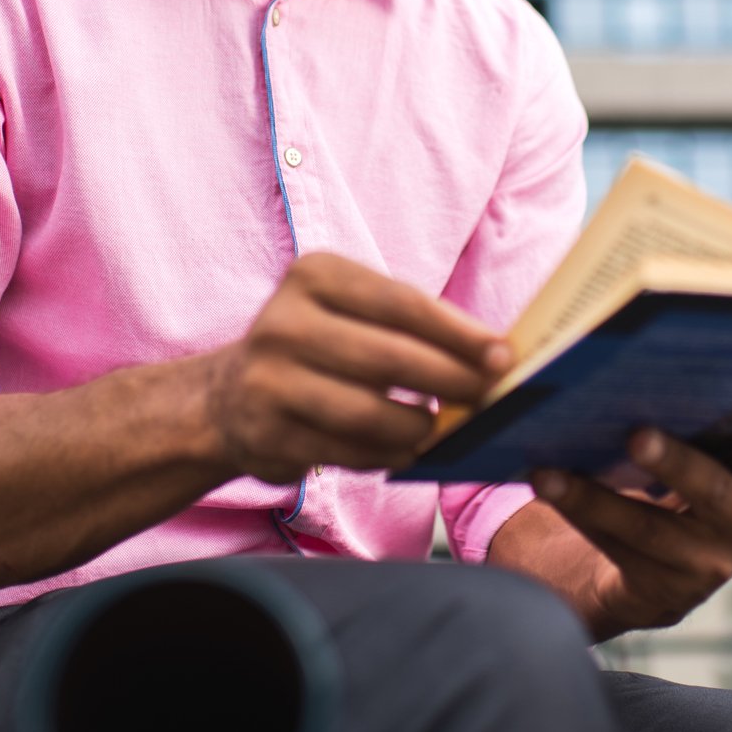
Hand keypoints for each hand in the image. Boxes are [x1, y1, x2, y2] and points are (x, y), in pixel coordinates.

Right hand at [203, 252, 510, 483]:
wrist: (228, 397)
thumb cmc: (317, 346)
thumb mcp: (351, 311)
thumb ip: (412, 326)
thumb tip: (491, 355)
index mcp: (313, 275)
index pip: (401, 303)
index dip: (458, 333)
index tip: (503, 355)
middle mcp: (284, 323)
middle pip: (389, 358)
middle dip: (450, 380)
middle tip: (488, 396)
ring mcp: (270, 382)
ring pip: (370, 413)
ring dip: (419, 427)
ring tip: (441, 428)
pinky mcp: (268, 436)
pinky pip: (348, 453)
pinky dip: (388, 455)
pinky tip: (404, 450)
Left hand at [528, 391, 731, 633]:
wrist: (648, 582)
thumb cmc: (672, 498)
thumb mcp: (698, 469)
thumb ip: (705, 434)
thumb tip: (660, 362)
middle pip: (708, 489)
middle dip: (672, 460)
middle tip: (636, 433)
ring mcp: (705, 567)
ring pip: (644, 527)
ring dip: (590, 498)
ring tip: (546, 472)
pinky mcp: (664, 594)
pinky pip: (615, 551)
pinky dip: (578, 517)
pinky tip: (547, 486)